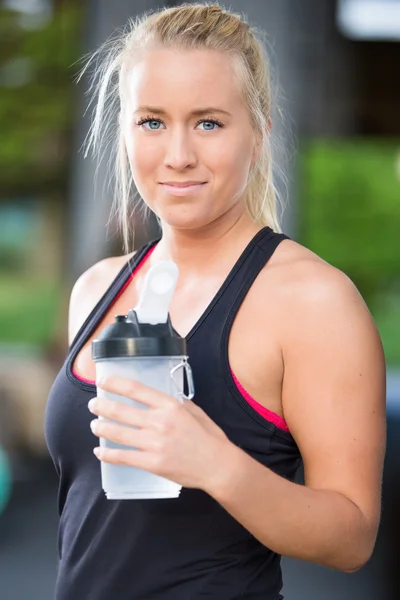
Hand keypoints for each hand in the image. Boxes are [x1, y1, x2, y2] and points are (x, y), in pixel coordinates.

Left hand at [88, 376, 232, 492]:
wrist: (218, 466)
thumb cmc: (209, 437)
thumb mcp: (195, 411)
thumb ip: (176, 403)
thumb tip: (159, 399)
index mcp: (170, 406)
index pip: (136, 390)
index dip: (116, 384)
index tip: (103, 382)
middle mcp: (159, 422)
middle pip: (121, 411)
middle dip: (102, 406)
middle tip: (93, 405)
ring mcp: (153, 443)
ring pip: (117, 433)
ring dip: (101, 428)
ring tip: (94, 425)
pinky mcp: (151, 463)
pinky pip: (122, 457)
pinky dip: (107, 454)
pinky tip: (100, 451)